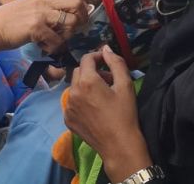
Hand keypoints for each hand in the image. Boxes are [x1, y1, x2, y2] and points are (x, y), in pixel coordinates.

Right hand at [0, 0, 86, 53]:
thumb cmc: (10, 19)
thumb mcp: (31, 5)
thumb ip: (48, 7)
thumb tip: (69, 17)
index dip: (76, 12)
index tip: (72, 22)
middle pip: (78, 3)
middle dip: (82, 18)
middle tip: (75, 30)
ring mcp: (42, 12)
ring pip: (71, 23)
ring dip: (67, 36)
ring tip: (55, 40)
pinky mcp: (37, 27)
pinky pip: (58, 41)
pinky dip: (54, 48)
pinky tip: (43, 47)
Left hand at [65, 46, 151, 182]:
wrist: (119, 145)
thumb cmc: (125, 114)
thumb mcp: (125, 85)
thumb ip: (116, 63)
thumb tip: (106, 48)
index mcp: (87, 81)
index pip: (87, 59)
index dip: (97, 56)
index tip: (107, 61)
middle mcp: (73, 92)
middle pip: (79, 71)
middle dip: (92, 71)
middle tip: (108, 80)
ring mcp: (68, 107)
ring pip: (74, 87)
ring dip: (85, 85)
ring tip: (102, 95)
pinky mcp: (68, 119)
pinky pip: (72, 102)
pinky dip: (81, 100)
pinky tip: (94, 109)